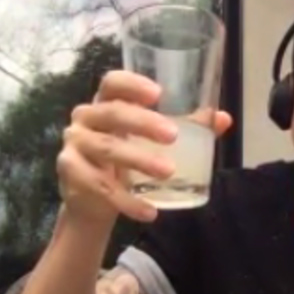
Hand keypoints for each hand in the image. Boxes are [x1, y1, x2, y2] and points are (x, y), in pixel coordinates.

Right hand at [58, 70, 233, 225]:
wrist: (94, 199)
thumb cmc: (128, 156)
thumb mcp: (153, 140)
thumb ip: (189, 127)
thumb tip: (223, 119)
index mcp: (107, 102)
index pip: (112, 82)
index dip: (132, 84)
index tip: (159, 93)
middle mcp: (86, 118)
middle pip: (112, 113)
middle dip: (143, 122)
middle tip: (173, 136)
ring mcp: (74, 145)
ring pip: (105, 148)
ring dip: (139, 160)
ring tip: (169, 172)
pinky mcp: (70, 173)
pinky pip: (98, 186)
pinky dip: (126, 201)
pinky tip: (149, 211)